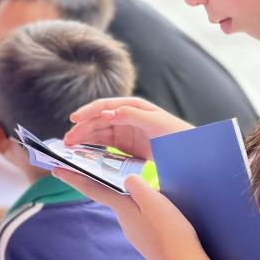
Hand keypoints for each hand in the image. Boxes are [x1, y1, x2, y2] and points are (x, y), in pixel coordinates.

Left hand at [54, 168, 204, 259]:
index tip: (54, 169)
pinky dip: (144, 210)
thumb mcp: (154, 201)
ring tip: (140, 187)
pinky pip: (141, 218)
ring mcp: (134, 232)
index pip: (91, 187)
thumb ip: (136, 186)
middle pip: (110, 195)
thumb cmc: (170, 233)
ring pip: (129, 207)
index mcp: (122, 207)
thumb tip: (126, 179)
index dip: (72, 177)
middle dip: (104, 183)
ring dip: (130, 197)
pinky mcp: (146, 240)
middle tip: (99, 168)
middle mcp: (124, 220)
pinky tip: (157, 211)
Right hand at [63, 97, 191, 159]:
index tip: (74, 119)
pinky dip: (92, 147)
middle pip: (97, 120)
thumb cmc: (177, 134)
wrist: (191, 152)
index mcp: (132, 106)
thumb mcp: (156, 123)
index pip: (105, 106)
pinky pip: (104, 144)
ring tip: (69, 147)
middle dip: (81, 129)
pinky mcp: (124, 145)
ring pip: (98, 132)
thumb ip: (131, 115)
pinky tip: (82, 152)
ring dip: (83, 138)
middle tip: (68, 141)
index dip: (88, 112)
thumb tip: (107, 112)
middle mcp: (125, 117)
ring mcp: (124, 131)